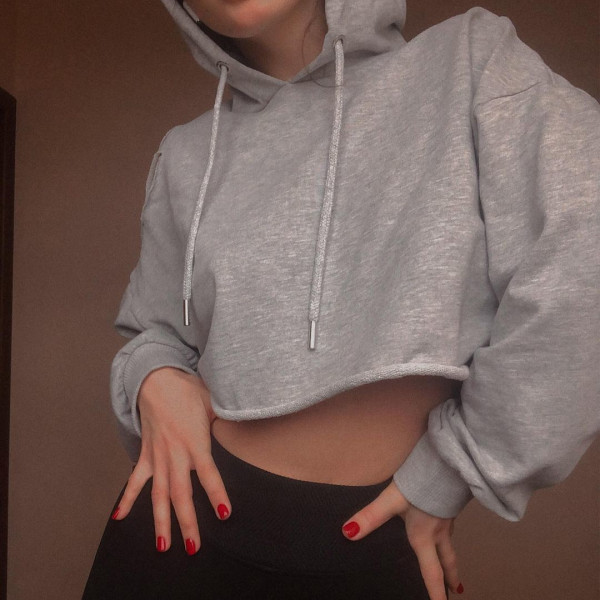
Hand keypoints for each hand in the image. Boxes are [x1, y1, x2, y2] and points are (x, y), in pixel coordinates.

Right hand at [111, 367, 230, 555]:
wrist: (156, 380)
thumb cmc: (187, 390)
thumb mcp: (212, 402)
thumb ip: (226, 419)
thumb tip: (244, 423)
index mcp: (194, 441)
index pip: (208, 473)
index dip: (217, 494)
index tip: (225, 513)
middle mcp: (175, 453)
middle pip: (181, 493)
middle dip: (187, 521)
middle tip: (194, 546)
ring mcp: (157, 456)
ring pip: (158, 494)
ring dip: (161, 521)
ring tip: (164, 546)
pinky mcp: (145, 454)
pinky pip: (135, 480)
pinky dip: (127, 499)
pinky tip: (119, 517)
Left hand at [341, 481, 462, 598]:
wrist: (446, 464)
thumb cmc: (420, 485)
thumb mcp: (391, 501)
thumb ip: (370, 516)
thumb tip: (348, 533)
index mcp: (424, 537)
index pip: (431, 571)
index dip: (436, 592)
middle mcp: (438, 531)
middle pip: (447, 560)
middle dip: (450, 577)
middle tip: (456, 591)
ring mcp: (446, 517)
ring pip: (450, 543)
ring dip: (451, 557)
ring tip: (451, 565)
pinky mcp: (449, 503)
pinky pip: (450, 527)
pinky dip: (449, 536)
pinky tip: (442, 526)